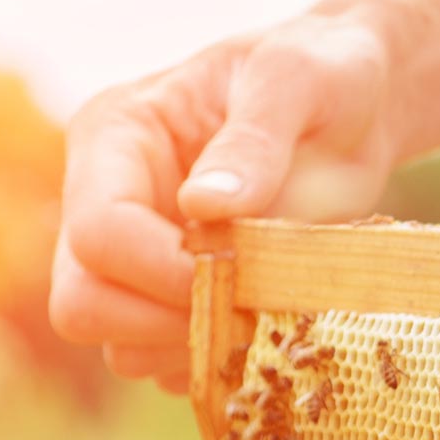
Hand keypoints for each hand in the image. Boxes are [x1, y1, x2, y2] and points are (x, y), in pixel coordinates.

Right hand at [49, 15, 399, 392]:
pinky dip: (215, 365)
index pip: (98, 235)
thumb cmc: (321, 73)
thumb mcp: (296, 82)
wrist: (356, 105)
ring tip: (267, 314)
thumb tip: (205, 207)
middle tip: (249, 308)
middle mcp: (106, 201)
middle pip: (83, 303)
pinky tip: (267, 329)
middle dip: (164, 322)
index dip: (164, 272)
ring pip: (120, 347)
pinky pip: (166, 366)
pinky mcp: (172, 298)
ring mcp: (136, 257)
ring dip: (194, 350)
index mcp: (115, 139)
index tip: (242, 273)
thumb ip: (254, 141)